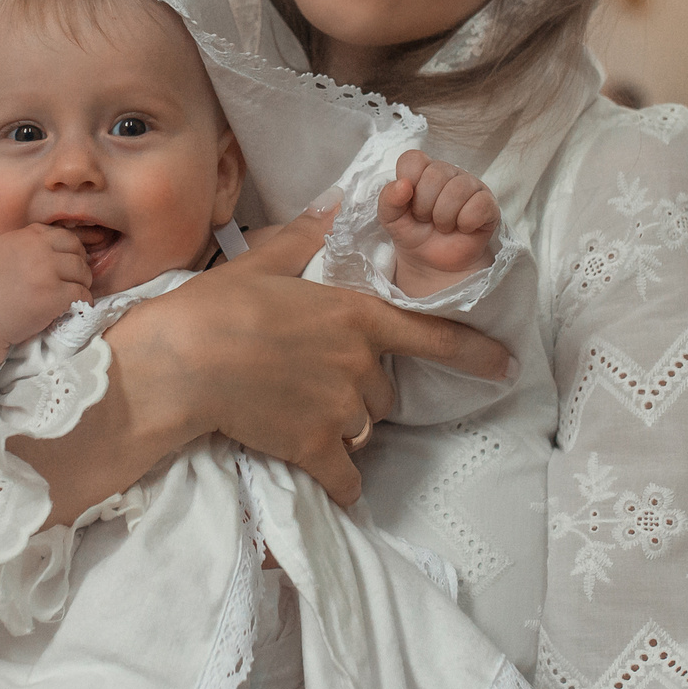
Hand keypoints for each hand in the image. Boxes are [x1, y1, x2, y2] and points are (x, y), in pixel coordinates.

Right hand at [0, 223, 92, 345]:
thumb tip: (55, 240)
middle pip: (77, 251)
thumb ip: (28, 241)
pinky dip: (84, 300)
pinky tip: (77, 305)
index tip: (68, 261)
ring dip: (82, 283)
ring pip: (83, 272)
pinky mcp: (54, 296)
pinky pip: (82, 293)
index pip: (64, 235)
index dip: (71, 249)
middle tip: (75, 278)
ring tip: (74, 292)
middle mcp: (38, 251)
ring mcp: (47, 273)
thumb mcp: (3, 250)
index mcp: (27, 237)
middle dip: (80, 265)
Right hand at [101, 196, 513, 505]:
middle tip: (316, 380)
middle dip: (362, 389)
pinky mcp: (313, 445)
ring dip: (346, 426)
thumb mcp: (264, 263)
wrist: (181, 362)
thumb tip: (336, 204)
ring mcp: (339, 407)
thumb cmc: (216, 306)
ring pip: (365, 427)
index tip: (506, 367)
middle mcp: (358, 363)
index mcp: (356, 315)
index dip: (475, 353)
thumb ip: (307, 238)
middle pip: (385, 390)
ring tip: (301, 415)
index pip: (433, 335)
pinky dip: (344, 484)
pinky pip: (346, 477)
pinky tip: (334, 484)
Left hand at [378, 150, 499, 293]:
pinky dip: (466, 222)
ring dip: (444, 217)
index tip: (409, 204)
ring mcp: (471, 186)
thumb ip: (388, 200)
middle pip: (436, 174)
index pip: (413, 159)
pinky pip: (480, 205)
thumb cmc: (414, 233)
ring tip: (443, 226)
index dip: (407, 184)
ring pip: (458, 189)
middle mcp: (448, 172)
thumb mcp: (391, 220)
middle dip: (424, 206)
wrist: (433, 263)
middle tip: (427, 219)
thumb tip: (402, 184)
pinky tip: (462, 228)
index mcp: (423, 170)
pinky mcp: (489, 204)